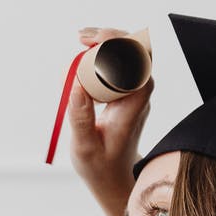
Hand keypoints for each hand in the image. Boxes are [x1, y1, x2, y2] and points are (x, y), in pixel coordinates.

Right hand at [64, 26, 154, 215]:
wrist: (115, 179)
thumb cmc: (101, 167)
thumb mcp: (84, 147)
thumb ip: (80, 117)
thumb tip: (75, 84)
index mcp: (135, 105)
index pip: (137, 64)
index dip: (119, 45)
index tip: (92, 40)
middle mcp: (140, 95)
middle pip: (137, 53)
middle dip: (112, 37)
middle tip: (82, 36)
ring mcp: (134, 94)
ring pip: (131, 56)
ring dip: (108, 43)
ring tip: (82, 40)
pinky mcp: (125, 94)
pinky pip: (121, 67)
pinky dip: (104, 56)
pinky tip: (85, 57)